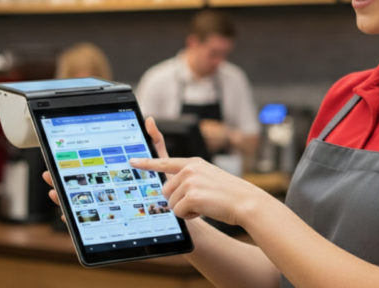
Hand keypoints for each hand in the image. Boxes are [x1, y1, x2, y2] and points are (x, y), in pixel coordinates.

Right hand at [41, 117, 170, 222]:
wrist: (174, 210)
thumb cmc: (164, 187)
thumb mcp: (159, 162)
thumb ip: (152, 141)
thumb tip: (147, 120)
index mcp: (116, 173)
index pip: (93, 166)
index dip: (76, 161)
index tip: (61, 155)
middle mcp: (108, 189)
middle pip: (81, 183)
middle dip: (63, 178)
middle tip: (50, 173)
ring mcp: (107, 205)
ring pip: (81, 201)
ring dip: (64, 197)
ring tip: (54, 192)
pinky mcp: (110, 221)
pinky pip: (89, 220)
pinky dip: (76, 218)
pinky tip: (67, 214)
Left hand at [130, 120, 255, 225]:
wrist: (245, 202)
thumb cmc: (228, 194)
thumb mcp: (208, 177)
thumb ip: (189, 178)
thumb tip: (170, 189)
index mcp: (193, 163)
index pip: (165, 161)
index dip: (147, 163)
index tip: (132, 161)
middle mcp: (189, 169)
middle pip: (166, 190)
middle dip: (177, 200)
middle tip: (197, 201)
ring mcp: (190, 181)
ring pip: (171, 202)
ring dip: (184, 209)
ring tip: (204, 204)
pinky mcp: (191, 196)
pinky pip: (178, 212)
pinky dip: (189, 216)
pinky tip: (204, 210)